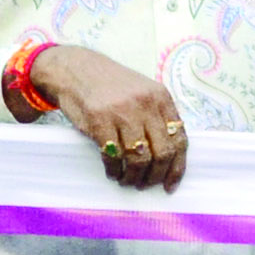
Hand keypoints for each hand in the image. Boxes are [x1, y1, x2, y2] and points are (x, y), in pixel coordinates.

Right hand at [33, 44, 188, 189]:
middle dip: (155, 176)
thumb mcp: (142, 92)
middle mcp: (145, 104)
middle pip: (162, 152)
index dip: (177, 167)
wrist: (75, 69)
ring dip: (134, 177)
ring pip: (139, 158)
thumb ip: (157, 117)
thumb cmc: (110, 85)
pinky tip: (113, 173)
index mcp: (161, 98)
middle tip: (146, 185)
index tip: (170, 184)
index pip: (179, 139)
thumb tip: (169, 157)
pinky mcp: (99, 121)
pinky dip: (114, 170)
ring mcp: (122, 112)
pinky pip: (113, 156)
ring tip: (128, 181)